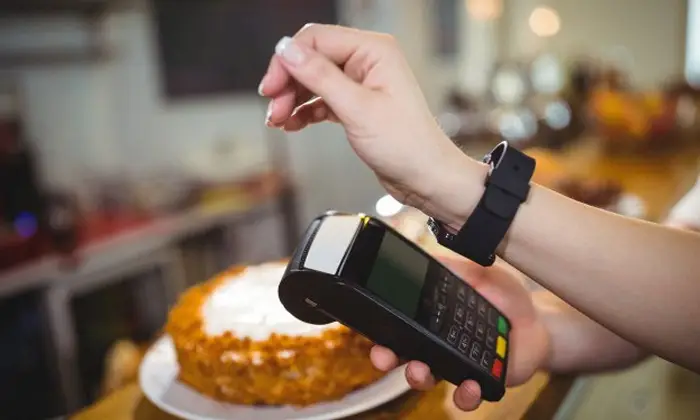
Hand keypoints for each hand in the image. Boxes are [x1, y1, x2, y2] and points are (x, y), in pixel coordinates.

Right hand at [258, 24, 483, 227]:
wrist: (426, 178)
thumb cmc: (408, 145)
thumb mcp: (357, 109)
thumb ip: (320, 76)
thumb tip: (288, 51)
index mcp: (374, 51)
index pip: (316, 40)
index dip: (287, 61)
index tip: (271, 86)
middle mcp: (368, 61)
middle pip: (311, 59)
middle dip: (288, 83)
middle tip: (274, 107)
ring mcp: (362, 83)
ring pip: (313, 80)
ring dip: (293, 99)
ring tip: (279, 119)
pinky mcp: (357, 104)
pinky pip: (322, 99)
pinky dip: (305, 111)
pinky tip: (294, 124)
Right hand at [369, 253, 549, 410]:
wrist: (537, 318)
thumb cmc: (503, 295)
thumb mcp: (475, 271)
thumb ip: (449, 265)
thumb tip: (422, 255)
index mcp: (432, 317)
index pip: (399, 326)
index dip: (382, 331)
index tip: (374, 332)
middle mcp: (437, 343)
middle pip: (402, 355)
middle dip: (388, 359)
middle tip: (386, 357)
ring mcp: (456, 364)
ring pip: (428, 378)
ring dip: (418, 377)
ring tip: (421, 370)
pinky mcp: (479, 381)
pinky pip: (465, 396)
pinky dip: (464, 396)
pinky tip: (469, 386)